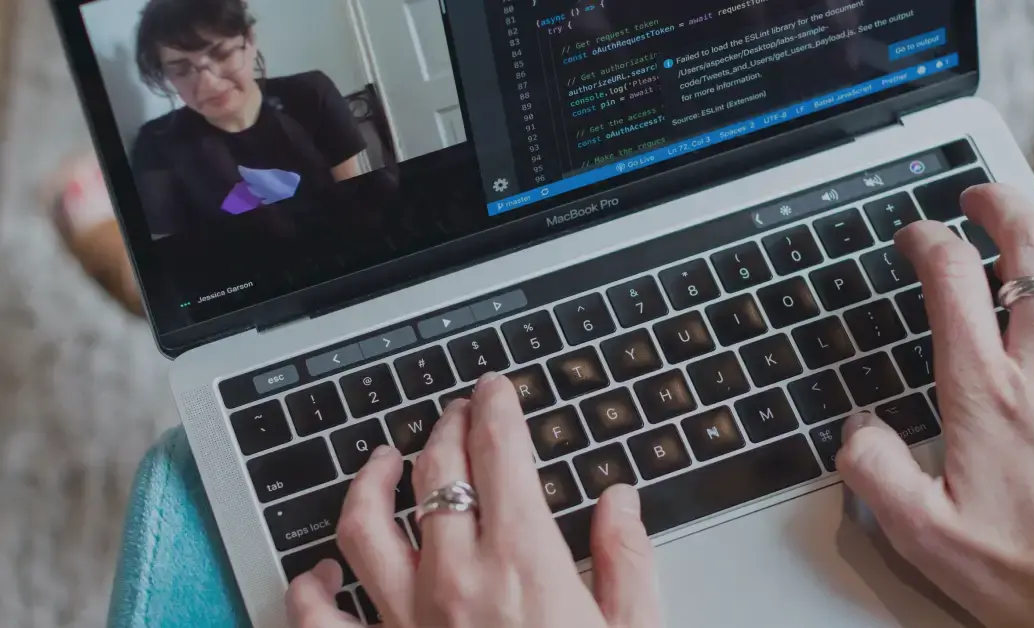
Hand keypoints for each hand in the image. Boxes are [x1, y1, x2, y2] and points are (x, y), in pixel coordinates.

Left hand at [285, 372, 661, 627]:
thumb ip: (626, 559)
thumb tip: (620, 501)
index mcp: (525, 565)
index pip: (500, 455)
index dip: (495, 408)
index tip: (494, 390)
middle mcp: (456, 581)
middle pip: (435, 472)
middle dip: (446, 426)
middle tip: (457, 412)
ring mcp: (406, 621)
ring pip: (363, 525)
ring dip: (369, 480)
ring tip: (382, 459)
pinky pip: (318, 620)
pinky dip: (308, 588)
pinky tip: (320, 570)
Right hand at [837, 184, 1033, 626]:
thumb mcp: (925, 537)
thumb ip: (874, 473)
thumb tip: (856, 428)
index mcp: (986, 392)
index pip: (951, 278)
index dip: (926, 240)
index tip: (914, 237)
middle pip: (1030, 247)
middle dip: (1000, 205)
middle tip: (978, 198)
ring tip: (1031, 250)